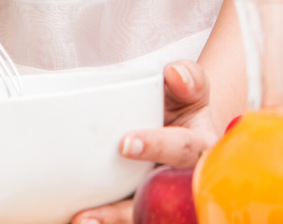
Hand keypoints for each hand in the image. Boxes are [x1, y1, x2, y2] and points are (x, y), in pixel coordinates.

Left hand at [71, 60, 219, 223]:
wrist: (176, 130)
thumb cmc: (181, 109)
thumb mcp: (189, 89)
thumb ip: (188, 78)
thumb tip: (174, 74)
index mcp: (203, 149)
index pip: (184, 149)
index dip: (158, 147)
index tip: (125, 144)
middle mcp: (187, 183)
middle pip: (161, 202)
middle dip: (125, 212)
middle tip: (89, 214)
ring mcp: (167, 201)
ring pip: (146, 217)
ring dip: (114, 222)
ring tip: (82, 222)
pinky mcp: (149, 209)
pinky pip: (133, 218)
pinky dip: (106, 220)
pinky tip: (79, 220)